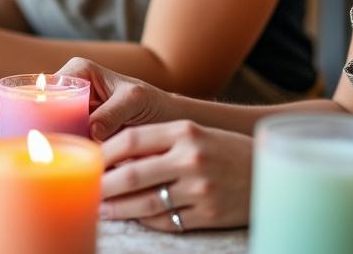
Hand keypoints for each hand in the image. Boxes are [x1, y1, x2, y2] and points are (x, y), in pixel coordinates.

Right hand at [0, 58, 174, 139]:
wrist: (169, 123)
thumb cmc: (153, 104)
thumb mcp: (135, 101)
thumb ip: (114, 112)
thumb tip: (91, 130)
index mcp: (78, 72)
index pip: (38, 81)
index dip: (11, 95)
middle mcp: (70, 89)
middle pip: (33, 102)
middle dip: (12, 117)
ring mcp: (72, 113)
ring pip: (42, 123)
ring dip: (27, 136)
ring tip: (14, 153)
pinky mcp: (78, 133)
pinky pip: (57, 139)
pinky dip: (47, 149)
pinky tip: (38, 162)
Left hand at [98, 120, 253, 231]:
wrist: (267, 172)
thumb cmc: (223, 150)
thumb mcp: (193, 134)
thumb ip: (157, 140)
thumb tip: (110, 153)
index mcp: (184, 132)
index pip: (130, 140)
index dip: (103, 152)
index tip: (87, 160)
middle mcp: (191, 159)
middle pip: (132, 175)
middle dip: (103, 185)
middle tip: (85, 188)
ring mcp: (201, 189)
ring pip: (145, 203)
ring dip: (118, 208)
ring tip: (100, 208)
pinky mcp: (209, 214)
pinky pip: (167, 221)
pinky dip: (145, 220)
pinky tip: (133, 217)